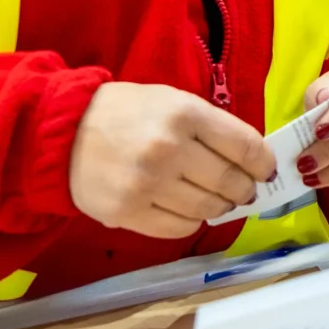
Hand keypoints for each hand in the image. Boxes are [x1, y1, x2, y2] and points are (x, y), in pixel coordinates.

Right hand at [67, 82, 274, 239]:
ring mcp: (148, 184)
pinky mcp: (129, 213)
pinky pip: (180, 227)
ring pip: (208, 208)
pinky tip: (186, 208)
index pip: (245, 145)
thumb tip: (252, 159)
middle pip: (230, 181)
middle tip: (243, 189)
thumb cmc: (124, 113)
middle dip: (245, 189)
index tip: (266, 170)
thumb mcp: (170, 101)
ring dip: (220, 207)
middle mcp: (169, 149)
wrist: (62, 133)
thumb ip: (210, 126)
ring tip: (216, 199)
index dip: (263, 162)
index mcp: (184, 114)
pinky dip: (192, 221)